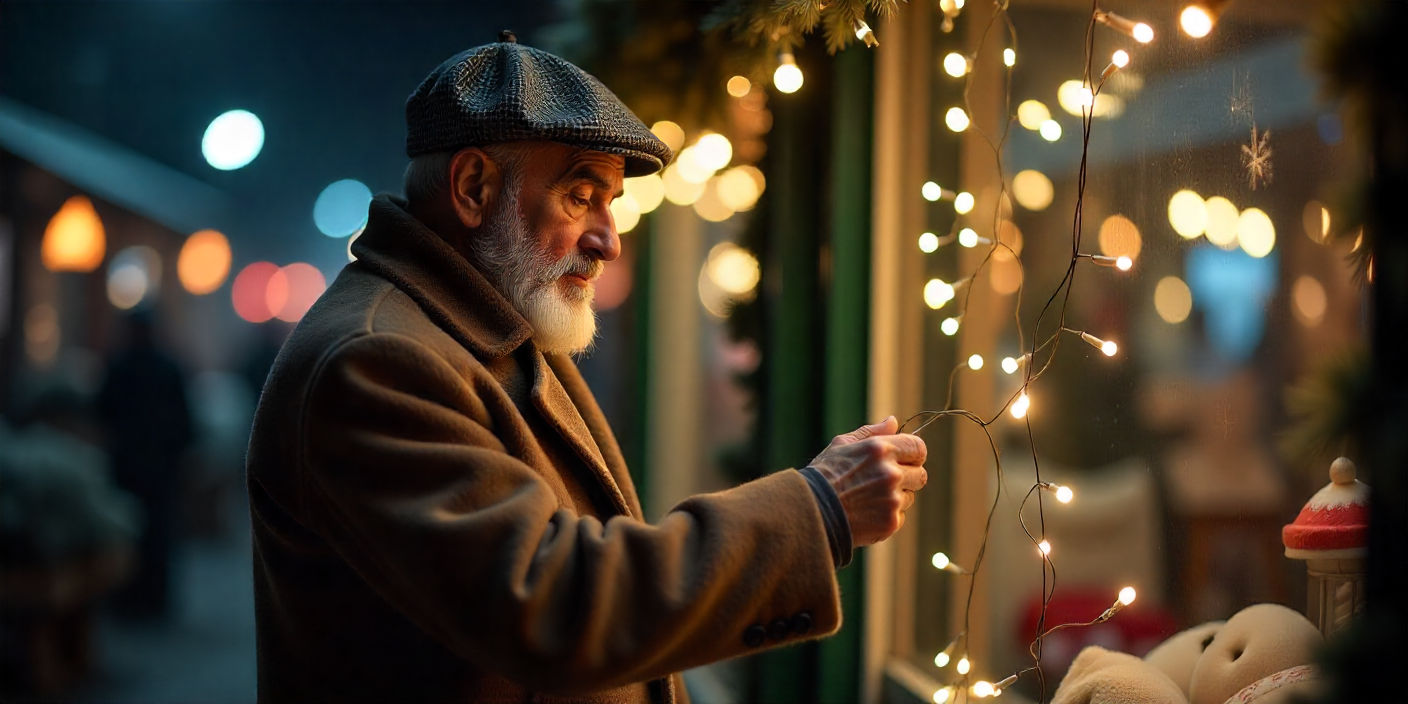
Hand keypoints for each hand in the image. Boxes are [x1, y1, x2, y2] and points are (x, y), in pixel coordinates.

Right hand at [807, 416, 927, 547]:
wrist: (809, 511)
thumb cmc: (823, 474)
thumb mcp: (842, 445)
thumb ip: (872, 432)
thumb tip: (893, 421)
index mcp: (881, 449)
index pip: (918, 448)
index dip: (913, 454)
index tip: (904, 460)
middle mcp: (891, 473)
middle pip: (920, 474)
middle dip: (907, 477)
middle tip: (884, 482)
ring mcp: (893, 499)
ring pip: (909, 497)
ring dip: (896, 497)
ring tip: (868, 499)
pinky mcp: (891, 522)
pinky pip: (899, 517)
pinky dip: (887, 516)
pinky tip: (866, 513)